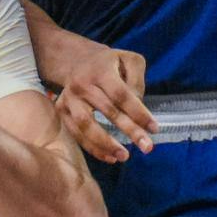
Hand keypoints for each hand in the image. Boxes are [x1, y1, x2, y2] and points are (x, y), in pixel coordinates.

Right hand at [53, 38, 156, 163]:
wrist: (76, 60)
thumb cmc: (109, 64)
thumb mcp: (129, 60)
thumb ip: (137, 79)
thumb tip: (138, 105)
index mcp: (101, 70)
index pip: (121, 94)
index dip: (138, 112)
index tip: (154, 129)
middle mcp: (82, 84)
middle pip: (108, 110)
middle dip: (129, 130)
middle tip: (147, 147)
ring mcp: (69, 97)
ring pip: (86, 125)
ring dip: (106, 144)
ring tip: (124, 156)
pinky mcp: (62, 109)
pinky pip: (76, 133)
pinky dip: (92, 148)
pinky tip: (109, 156)